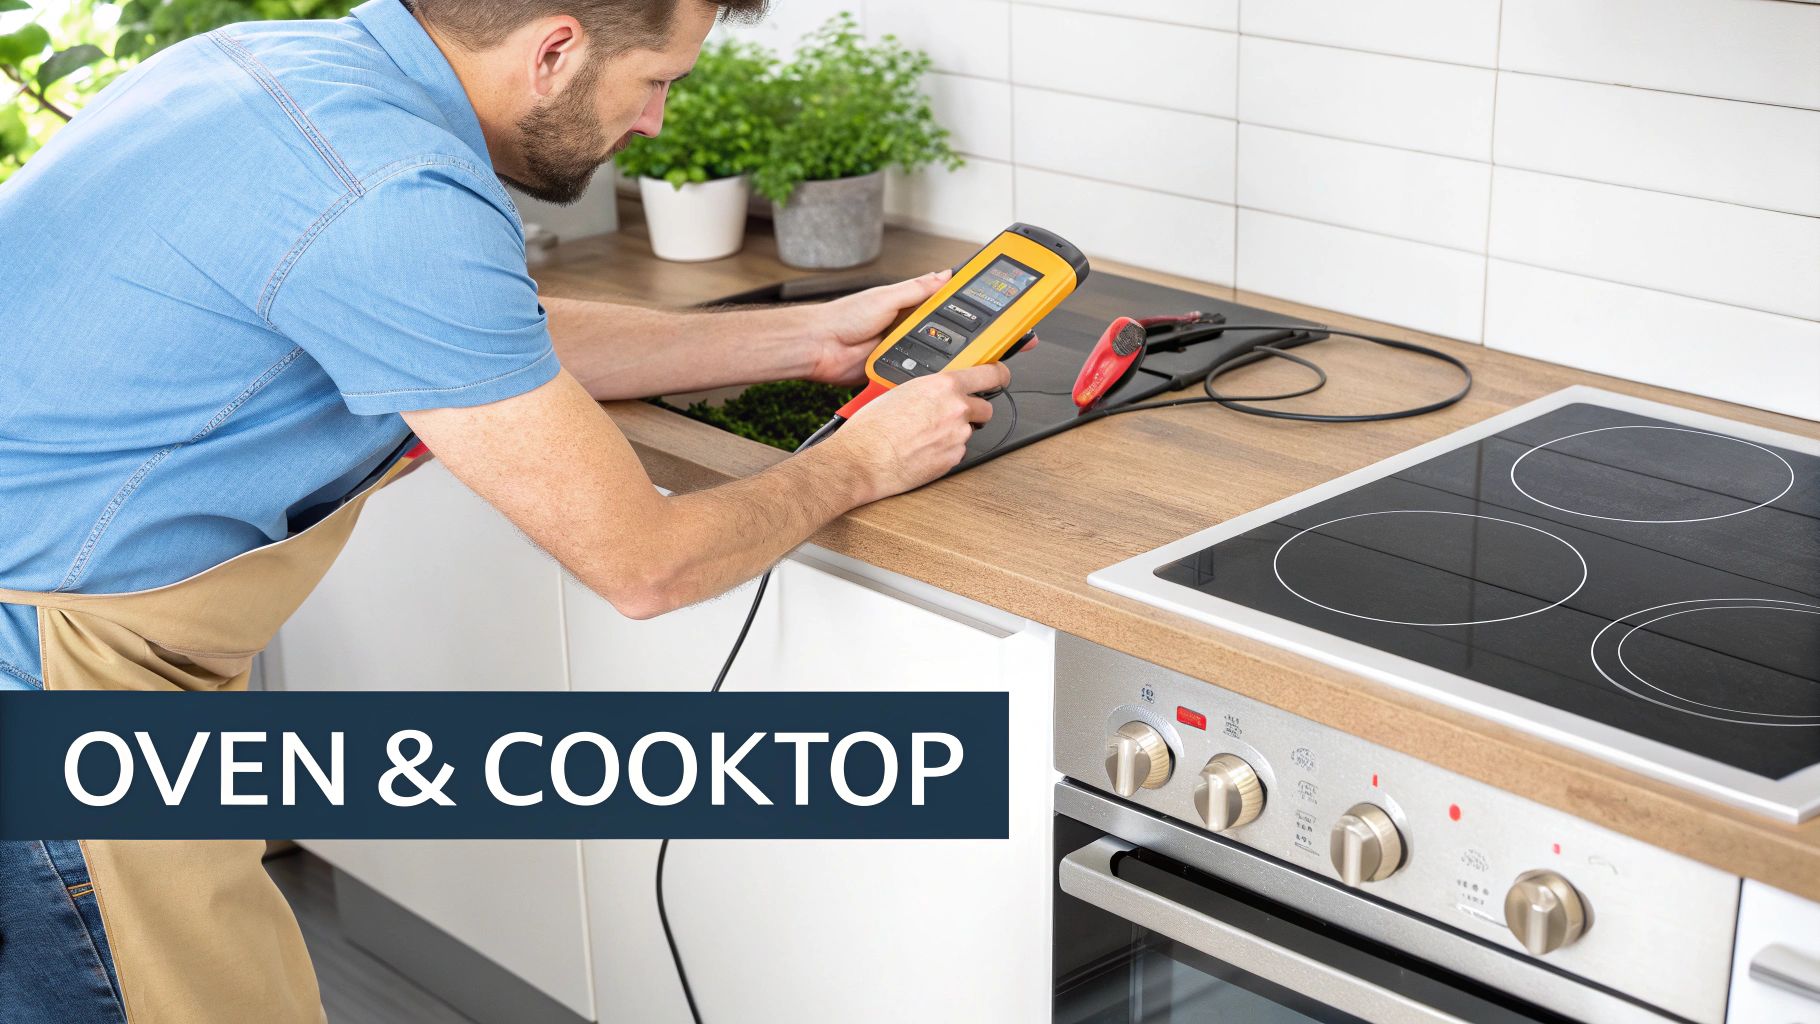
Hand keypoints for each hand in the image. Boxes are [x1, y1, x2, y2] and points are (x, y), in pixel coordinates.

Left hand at [805, 269, 953, 385]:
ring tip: (930, 356)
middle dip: (952, 339)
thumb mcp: (886, 296)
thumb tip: (945, 274)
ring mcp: (899, 351)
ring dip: (931, 360)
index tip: (983, 310)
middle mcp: (904, 328)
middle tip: (965, 341)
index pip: (941, 305)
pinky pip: (912, 377)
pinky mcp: (892, 372)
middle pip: (941, 335)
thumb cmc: (842, 317)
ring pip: (929, 359)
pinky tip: (917, 374)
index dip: (960, 308)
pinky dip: (915, 377)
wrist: (818, 347)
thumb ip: (918, 288)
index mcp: (906, 306)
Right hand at [822, 362, 1010, 501]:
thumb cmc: (872, 427)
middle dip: (973, 410)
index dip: (999, 374)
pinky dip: (946, 449)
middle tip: (951, 414)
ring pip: (970, 430)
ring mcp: (957, 437)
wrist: (861, 460)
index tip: (1001, 375)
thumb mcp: (900, 389)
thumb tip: (939, 389)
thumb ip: (929, 387)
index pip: (990, 374)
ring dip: (956, 431)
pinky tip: (924, 448)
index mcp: (943, 386)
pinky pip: (958, 451)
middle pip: (986, 407)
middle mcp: (957, 410)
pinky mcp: (953, 460)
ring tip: (926, 434)